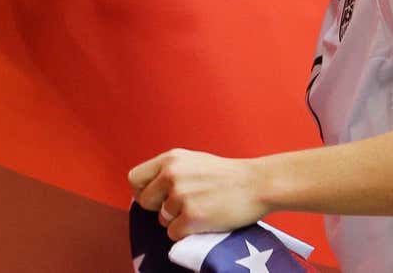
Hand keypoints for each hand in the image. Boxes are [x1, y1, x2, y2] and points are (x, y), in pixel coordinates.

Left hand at [129, 149, 268, 239]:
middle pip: (144, 201)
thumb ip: (170, 171)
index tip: (155, 197)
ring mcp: (181, 196)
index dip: (142, 191)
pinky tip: (203, 221)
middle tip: (181, 207)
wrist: (257, 184)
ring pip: (162, 220)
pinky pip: (173, 234)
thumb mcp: (194, 161)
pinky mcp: (192, 217)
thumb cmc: (228, 175)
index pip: (135, 178)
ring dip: (178, 220)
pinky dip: (186, 232)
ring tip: (200, 210)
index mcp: (170, 159)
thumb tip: (151, 190)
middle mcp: (171, 175)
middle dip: (159, 208)